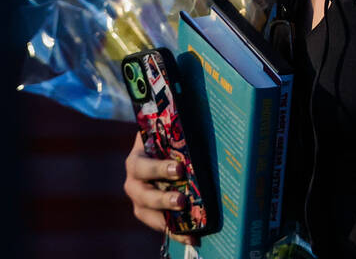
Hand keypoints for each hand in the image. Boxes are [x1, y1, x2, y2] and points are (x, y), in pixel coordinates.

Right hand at [122, 132, 199, 246]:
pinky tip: (192, 238)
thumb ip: (184, 128)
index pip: (141, 165)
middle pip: (143, 195)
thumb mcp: (173, 129)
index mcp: (138, 158)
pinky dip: (176, 233)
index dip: (158, 169)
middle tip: (182, 201)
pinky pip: (161, 225)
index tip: (180, 169)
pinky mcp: (151, 212)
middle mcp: (135, 181)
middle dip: (162, 199)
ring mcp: (141, 199)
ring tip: (189, 229)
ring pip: (148, 214)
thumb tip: (218, 119)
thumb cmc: (171, 135)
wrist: (164, 144)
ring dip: (167, 221)